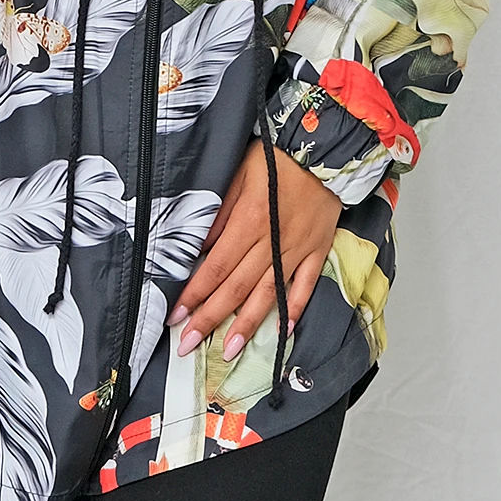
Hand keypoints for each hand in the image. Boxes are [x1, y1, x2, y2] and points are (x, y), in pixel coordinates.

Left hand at [168, 140, 341, 361]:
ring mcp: (298, 249)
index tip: (176, 316)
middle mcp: (273, 241)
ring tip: (228, 350)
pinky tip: (283, 332)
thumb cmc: (276, 159)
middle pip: (237, 287)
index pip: (217, 266)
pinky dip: (295, 310)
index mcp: (250, 220)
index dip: (195, 294)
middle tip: (188, 345)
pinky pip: (306, 286)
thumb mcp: (238, 175)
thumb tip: (199, 248)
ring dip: (247, 325)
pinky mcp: (318, 251)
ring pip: (269, 294)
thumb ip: (220, 214)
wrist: (324, 150)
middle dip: (210, 318)